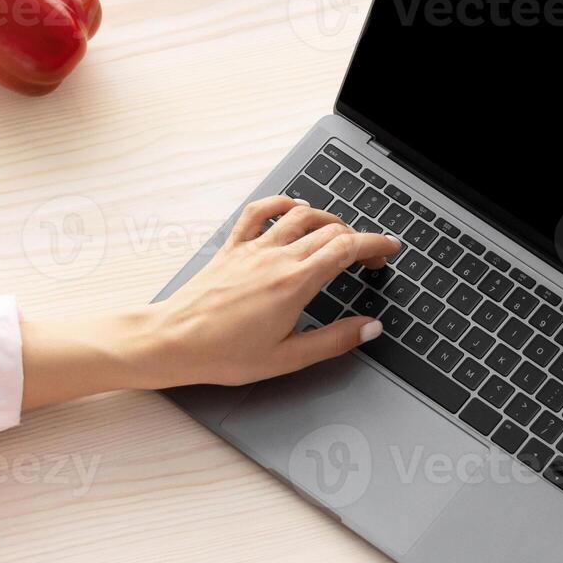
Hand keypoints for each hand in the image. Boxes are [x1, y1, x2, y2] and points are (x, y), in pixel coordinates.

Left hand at [136, 195, 400, 387]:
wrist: (173, 342)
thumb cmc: (224, 354)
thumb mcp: (288, 358)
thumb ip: (334, 341)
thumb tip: (369, 328)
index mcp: (295, 284)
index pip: (347, 249)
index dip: (375, 245)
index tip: (390, 249)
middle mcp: (276, 258)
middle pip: (330, 230)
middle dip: (358, 238)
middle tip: (368, 257)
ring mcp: (252, 249)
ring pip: (300, 215)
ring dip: (327, 219)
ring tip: (340, 234)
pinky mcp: (232, 248)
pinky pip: (259, 212)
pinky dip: (281, 204)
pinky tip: (293, 209)